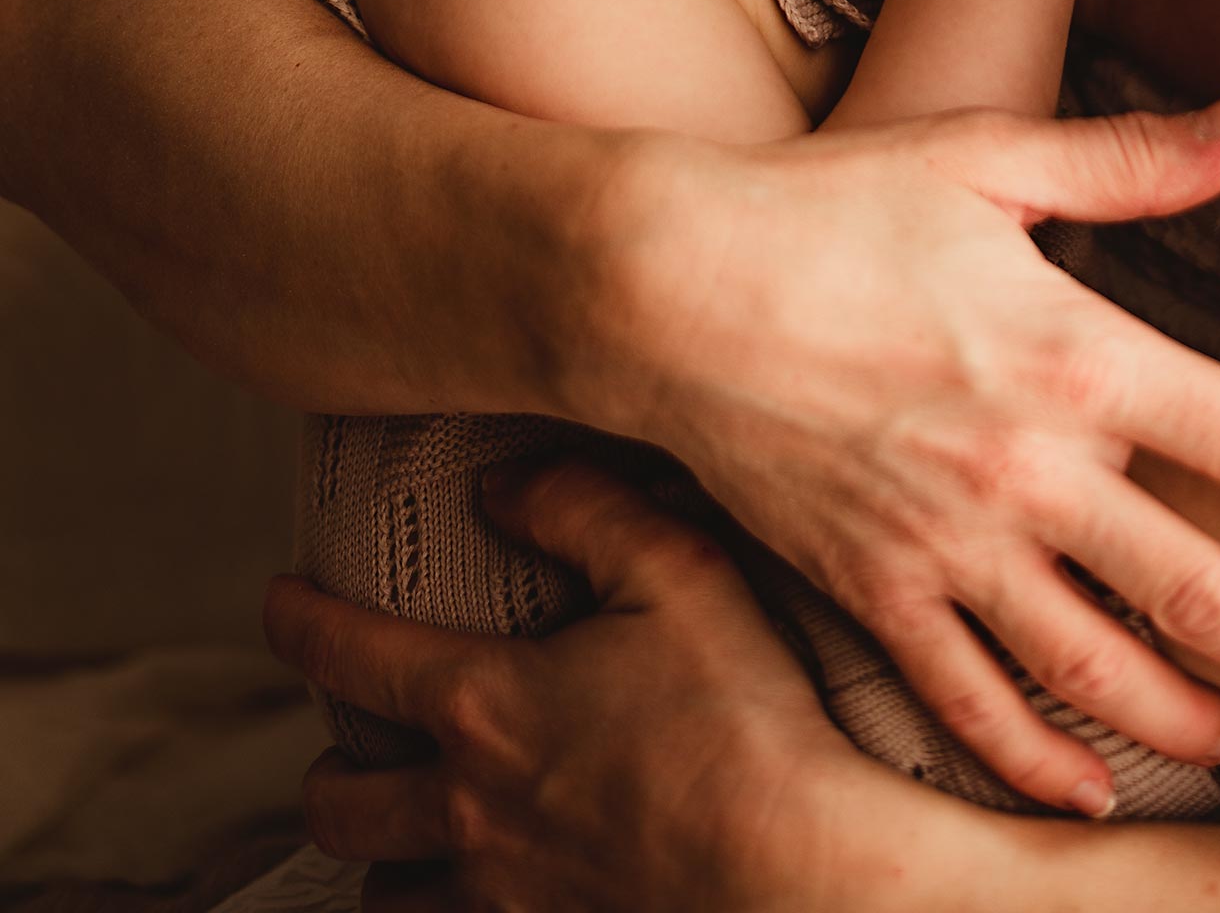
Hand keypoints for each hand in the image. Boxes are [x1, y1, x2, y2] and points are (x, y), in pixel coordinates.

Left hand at [271, 462, 973, 912]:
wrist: (798, 872)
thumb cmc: (744, 715)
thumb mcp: (675, 568)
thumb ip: (580, 503)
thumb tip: (500, 488)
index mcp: (486, 705)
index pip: (350, 655)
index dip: (299, 621)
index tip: (280, 602)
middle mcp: (470, 810)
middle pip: (338, 806)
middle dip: (322, 774)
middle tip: (340, 747)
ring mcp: (505, 895)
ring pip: (384, 896)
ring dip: (380, 865)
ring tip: (402, 839)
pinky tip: (474, 895)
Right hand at [578, 94, 1219, 808]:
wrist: (661, 285)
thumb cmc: (829, 206)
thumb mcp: (988, 157)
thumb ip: (1134, 158)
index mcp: (1076, 355)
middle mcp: (1029, 468)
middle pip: (1200, 591)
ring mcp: (948, 544)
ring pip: (1097, 668)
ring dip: (1189, 723)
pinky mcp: (870, 591)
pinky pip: (967, 701)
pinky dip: (1034, 761)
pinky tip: (1089, 798)